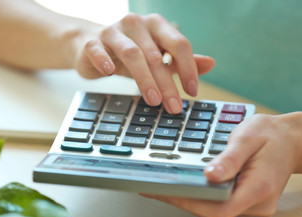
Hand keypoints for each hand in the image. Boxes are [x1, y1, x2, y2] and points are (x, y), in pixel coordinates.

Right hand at [74, 13, 214, 113]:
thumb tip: (211, 64)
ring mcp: (113, 32)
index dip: (188, 68)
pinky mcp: (92, 42)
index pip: (178, 44)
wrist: (91, 45)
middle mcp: (136, 24)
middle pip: (156, 54)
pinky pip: (98, 50)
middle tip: (174, 107)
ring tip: (153, 100)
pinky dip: (104, 61)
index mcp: (156, 25)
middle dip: (167, 83)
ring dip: (144, 78)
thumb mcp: (157, 56)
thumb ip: (181, 61)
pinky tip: (110, 74)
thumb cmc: (129, 52)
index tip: (192, 92)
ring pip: (132, 54)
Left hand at [143, 112, 301, 216]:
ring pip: (214, 210)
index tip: (164, 190)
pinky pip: (220, 205)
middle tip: (154, 183)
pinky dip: (202, 196)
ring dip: (190, 197)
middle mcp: (258, 206)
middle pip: (213, 211)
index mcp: (259, 188)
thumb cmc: (270, 136)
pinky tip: (187, 182)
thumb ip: (230, 158)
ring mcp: (253, 209)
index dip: (188, 202)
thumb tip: (210, 175)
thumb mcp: (248, 137)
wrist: (289, 141)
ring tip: (165, 181)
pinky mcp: (247, 206)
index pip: (218, 207)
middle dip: (183, 198)